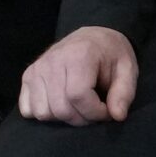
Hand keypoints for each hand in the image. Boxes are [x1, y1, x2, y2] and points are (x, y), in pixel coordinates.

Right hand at [18, 26, 138, 124]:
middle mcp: (52, 60)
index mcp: (78, 55)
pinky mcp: (28, 76)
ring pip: (43, 113)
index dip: (95, 112)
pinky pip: (28, 109)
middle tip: (94, 110)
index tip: (107, 111)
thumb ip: (124, 93)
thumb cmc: (111, 55)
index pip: (78, 96)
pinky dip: (45, 113)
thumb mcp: (127, 69)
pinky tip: (60, 104)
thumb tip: (117, 116)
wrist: (92, 37)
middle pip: (60, 108)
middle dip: (82, 118)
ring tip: (78, 107)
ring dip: (63, 118)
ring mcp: (36, 69)